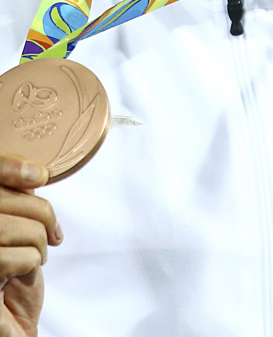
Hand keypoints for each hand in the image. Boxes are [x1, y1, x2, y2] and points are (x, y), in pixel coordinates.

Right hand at [0, 155, 58, 336]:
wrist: (7, 324)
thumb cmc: (11, 277)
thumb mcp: (17, 233)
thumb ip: (16, 204)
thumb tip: (34, 174)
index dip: (8, 167)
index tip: (40, 175)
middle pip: (3, 200)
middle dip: (40, 214)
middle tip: (51, 235)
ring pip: (9, 227)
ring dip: (36, 242)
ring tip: (34, 257)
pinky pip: (14, 256)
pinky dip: (30, 263)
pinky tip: (21, 275)